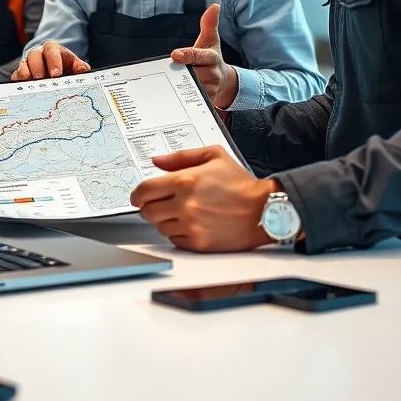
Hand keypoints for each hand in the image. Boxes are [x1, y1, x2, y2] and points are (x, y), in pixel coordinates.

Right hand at [12, 41, 90, 79]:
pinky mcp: (20, 73)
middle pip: (34, 56)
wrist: (54, 68)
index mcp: (52, 49)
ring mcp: (27, 63)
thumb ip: (79, 66)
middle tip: (42, 80)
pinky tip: (23, 88)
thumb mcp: (73, 64)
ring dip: (27, 75)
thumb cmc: (64, 65)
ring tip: (32, 85)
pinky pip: (16, 76)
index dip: (53, 62)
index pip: (51, 51)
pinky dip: (19, 82)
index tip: (57, 74)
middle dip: (38, 68)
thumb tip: (83, 68)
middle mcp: (37, 54)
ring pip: (23, 65)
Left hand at [130, 145, 278, 252]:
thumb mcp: (213, 156)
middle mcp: (185, 204)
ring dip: (165, 220)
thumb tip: (156, 161)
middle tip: (160, 203)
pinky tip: (192, 224)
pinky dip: (178, 233)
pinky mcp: (198, 243)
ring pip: (160, 227)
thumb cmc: (241, 184)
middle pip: (148, 211)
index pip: (144, 190)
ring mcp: (191, 226)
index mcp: (185, 180)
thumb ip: (181, 157)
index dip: (137, 194)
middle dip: (150, 206)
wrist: (264, 210)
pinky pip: (174, 241)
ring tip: (183, 212)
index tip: (138, 196)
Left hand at [171, 3, 238, 108]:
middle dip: (180, 72)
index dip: (186, 55)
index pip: (198, 55)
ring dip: (180, 86)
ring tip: (169, 83)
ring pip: (192, 88)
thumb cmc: (212, 59)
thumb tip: (214, 6)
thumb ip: (209, 24)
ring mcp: (210, 88)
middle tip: (168, 71)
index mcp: (212, 57)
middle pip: (192, 73)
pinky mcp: (206, 100)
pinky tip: (174, 97)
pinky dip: (184, 99)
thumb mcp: (211, 41)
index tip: (175, 55)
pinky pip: (193, 100)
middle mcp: (212, 74)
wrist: (224, 81)